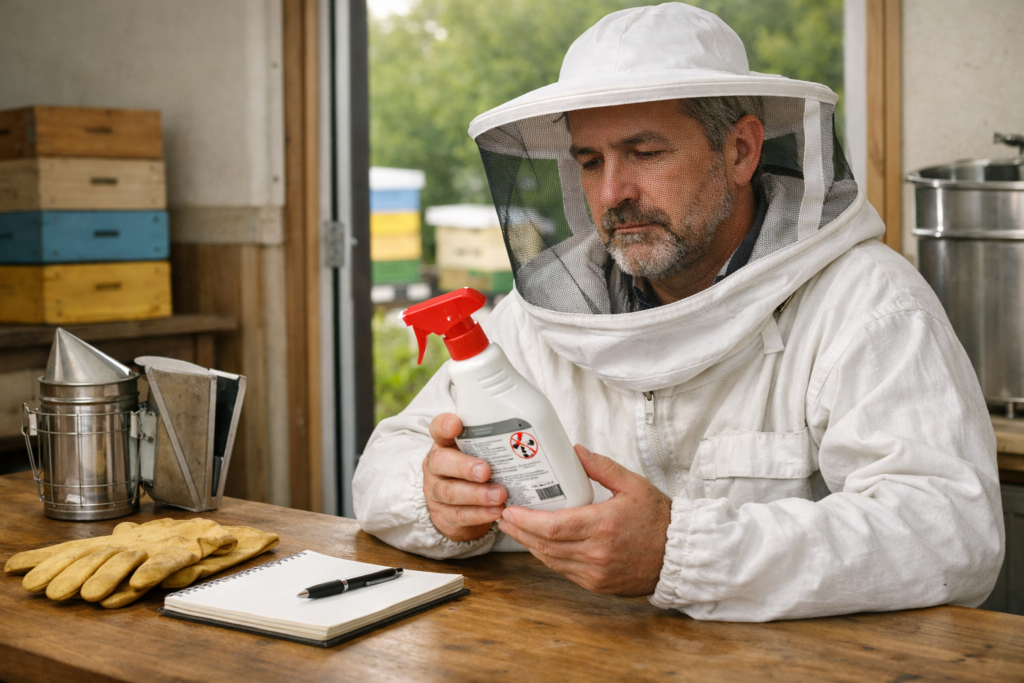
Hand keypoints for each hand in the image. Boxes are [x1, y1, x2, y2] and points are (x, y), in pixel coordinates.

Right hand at [423, 413, 507, 541]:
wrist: (461, 510)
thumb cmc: (475, 474)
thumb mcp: (479, 456)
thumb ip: (492, 446)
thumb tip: (528, 439)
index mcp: (444, 445)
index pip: (438, 429)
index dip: (444, 426)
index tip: (456, 424)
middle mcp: (435, 467)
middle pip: (441, 462)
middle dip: (465, 466)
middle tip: (486, 471)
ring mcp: (435, 493)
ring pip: (450, 492)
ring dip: (477, 494)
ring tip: (499, 495)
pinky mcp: (442, 516)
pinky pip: (459, 515)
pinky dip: (480, 514)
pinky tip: (496, 511)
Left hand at [498, 445, 671, 596]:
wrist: (679, 554)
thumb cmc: (658, 518)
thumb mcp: (633, 484)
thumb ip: (602, 467)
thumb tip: (575, 451)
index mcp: (603, 524)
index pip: (552, 526)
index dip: (525, 520)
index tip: (510, 511)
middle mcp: (597, 552)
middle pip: (545, 545)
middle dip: (520, 532)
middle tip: (505, 518)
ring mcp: (596, 573)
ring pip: (551, 560)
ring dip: (530, 545)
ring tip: (516, 529)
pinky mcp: (598, 585)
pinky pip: (564, 571)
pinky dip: (548, 557)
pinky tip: (540, 544)